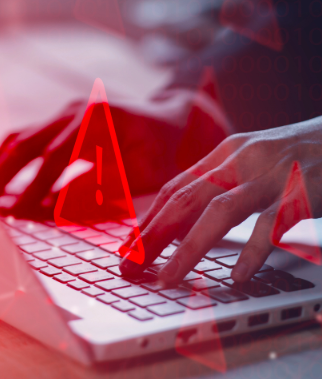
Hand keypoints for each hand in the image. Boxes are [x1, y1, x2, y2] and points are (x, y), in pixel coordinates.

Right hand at [0, 88, 229, 219]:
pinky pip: (29, 136)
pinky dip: (10, 158)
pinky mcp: (64, 119)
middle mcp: (79, 109)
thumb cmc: (165, 151)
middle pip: (28, 141)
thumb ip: (102, 189)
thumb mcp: (142, 175)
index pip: (55, 157)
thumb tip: (53, 208)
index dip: (33, 188)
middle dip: (3, 175)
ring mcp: (69, 110)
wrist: (175, 121)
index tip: (15, 214)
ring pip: (21, 136)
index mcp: (100, 119)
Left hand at [120, 118, 321, 284]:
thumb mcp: (249, 161)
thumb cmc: (292, 155)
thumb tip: (182, 223)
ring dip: (188, 247)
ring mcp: (270, 174)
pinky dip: (252, 251)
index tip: (128, 247)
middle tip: (129, 266)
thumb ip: (219, 185)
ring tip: (168, 277)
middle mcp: (240, 159)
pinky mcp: (302, 189)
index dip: (148, 219)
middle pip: (186, 199)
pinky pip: (271, 223)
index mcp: (224, 153)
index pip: (175, 188)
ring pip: (219, 210)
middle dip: (153, 235)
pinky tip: (239, 277)